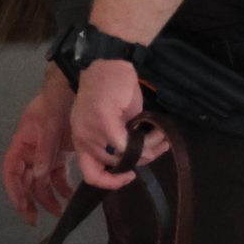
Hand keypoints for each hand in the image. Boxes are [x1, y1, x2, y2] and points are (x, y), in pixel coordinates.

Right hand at [3, 67, 77, 222]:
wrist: (71, 91)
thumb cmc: (55, 104)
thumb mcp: (48, 125)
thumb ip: (44, 150)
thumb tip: (38, 175)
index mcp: (21, 145)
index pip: (11, 172)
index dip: (14, 191)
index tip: (23, 207)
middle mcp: (29, 153)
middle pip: (24, 181)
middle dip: (29, 201)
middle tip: (35, 220)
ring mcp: (43, 155)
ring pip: (40, 182)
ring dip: (47, 198)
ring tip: (59, 212)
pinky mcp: (58, 156)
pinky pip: (57, 176)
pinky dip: (63, 187)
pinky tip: (70, 196)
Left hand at [67, 58, 164, 192]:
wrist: (108, 61)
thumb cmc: (111, 87)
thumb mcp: (112, 120)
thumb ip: (119, 140)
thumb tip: (139, 157)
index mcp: (80, 139)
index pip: (90, 174)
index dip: (111, 182)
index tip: (130, 175)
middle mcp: (82, 139)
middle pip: (115, 165)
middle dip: (142, 159)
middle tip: (160, 146)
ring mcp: (91, 132)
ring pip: (125, 156)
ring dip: (149, 149)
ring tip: (162, 137)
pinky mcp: (104, 122)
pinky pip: (129, 145)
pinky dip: (147, 141)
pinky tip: (158, 132)